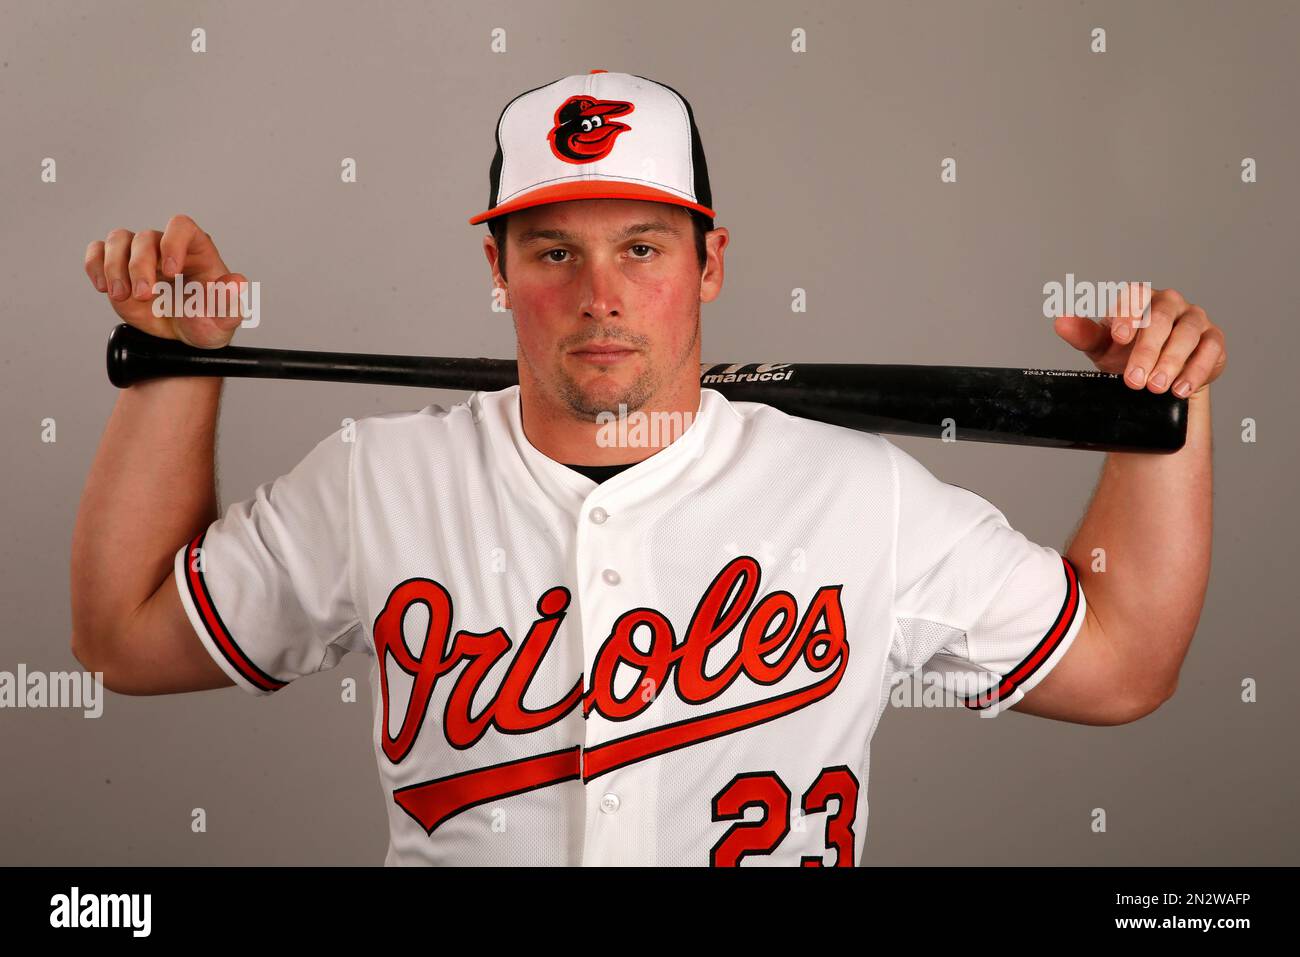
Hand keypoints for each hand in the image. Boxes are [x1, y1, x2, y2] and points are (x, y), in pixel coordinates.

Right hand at [83, 214, 247, 348]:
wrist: (186, 339)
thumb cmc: (208, 322)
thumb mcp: (224, 318)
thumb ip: (230, 301)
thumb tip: (237, 283)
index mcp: (196, 250)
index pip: (181, 226)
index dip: (172, 242)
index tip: (171, 271)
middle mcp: (166, 248)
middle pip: (145, 237)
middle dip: (140, 266)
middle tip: (145, 295)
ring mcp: (141, 256)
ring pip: (118, 240)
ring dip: (114, 266)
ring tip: (121, 296)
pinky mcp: (119, 268)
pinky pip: (98, 252)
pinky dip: (94, 265)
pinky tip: (103, 286)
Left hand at [1053, 283, 1225, 397]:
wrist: (1156, 375)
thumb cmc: (1126, 353)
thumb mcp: (1101, 346)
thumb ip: (1082, 334)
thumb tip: (1060, 321)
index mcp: (1140, 298)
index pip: (1135, 296)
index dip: (1128, 315)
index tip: (1119, 338)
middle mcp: (1169, 303)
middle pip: (1160, 319)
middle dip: (1146, 351)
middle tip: (1133, 380)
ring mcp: (1193, 319)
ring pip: (1185, 335)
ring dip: (1170, 363)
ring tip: (1156, 387)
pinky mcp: (1213, 339)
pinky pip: (1209, 350)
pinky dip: (1195, 371)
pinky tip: (1180, 389)